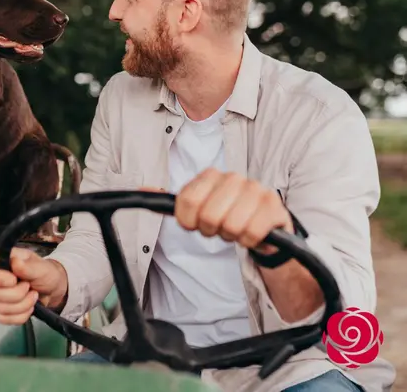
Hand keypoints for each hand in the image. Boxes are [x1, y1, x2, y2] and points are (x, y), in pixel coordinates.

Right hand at [0, 248, 68, 324]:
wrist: (51, 289)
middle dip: (17, 294)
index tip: (13, 280)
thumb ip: (27, 266)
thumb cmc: (43, 272)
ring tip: (33, 296)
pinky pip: (4, 319)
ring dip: (22, 306)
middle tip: (29, 287)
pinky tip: (29, 308)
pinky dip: (20, 316)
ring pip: (0, 308)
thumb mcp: (40, 267)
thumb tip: (15, 262)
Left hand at [174, 168, 292, 251]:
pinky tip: (252, 233)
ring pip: (231, 226)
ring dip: (231, 236)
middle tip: (218, 228)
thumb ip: (169, 202)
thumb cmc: (225, 215)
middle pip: (208, 216)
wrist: (263, 227)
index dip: (188, 221)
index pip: (186, 201)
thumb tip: (141, 191)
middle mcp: (233, 178)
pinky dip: (249, 241)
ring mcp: (256, 190)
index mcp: (211, 175)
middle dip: (211, 230)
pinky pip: (252, 233)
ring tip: (236, 229)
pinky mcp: (274, 207)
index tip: (194, 224)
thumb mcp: (196, 208)